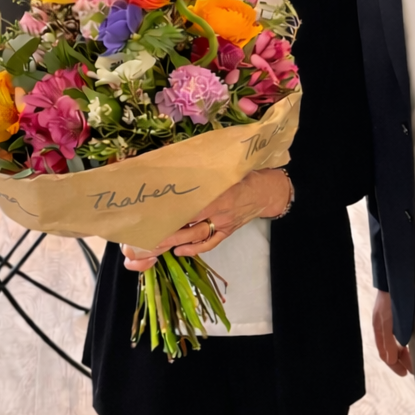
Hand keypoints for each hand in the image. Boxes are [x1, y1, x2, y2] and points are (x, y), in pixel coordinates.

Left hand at [121, 169, 290, 271]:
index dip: (168, 211)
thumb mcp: (225, 167)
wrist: (269, 189)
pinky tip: (179, 251)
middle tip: (145, 237)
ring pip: (197, 235)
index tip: (149, 213)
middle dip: (166, 232)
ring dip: (175, 242)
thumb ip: (202, 169)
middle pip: (188, 225)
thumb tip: (171, 162)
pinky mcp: (229, 231)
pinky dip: (195, 249)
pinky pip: (211, 243)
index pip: (188, 204)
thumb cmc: (244, 173)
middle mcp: (220, 210)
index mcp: (218, 192)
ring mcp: (224, 223)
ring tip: (155, 246)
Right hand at [373, 290, 412, 376]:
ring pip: (399, 341)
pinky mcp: (401, 313)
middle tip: (413, 369)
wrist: (396, 278)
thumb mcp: (387, 322)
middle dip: (402, 360)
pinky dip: (409, 341)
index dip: (394, 364)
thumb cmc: (390, 299)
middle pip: (392, 348)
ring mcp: (393, 320)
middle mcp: (385, 326)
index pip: (385, 353)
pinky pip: (404, 333)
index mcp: (380, 329)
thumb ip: (388, 341)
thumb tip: (390, 360)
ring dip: (406, 351)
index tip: (405, 373)